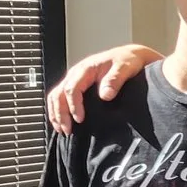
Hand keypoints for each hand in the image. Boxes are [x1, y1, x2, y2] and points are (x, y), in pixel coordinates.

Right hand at [47, 43, 163, 131]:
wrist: (129, 55)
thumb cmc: (127, 60)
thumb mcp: (125, 68)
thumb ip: (114, 80)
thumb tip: (105, 95)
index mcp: (86, 69)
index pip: (72, 88)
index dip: (74, 106)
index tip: (79, 119)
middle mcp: (76, 73)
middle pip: (59, 94)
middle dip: (60, 113)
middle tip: (67, 130)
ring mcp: (74, 78)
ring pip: (56, 96)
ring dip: (56, 113)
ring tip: (62, 130)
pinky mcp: (76, 84)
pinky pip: (60, 96)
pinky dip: (57, 109)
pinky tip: (62, 121)